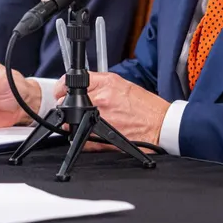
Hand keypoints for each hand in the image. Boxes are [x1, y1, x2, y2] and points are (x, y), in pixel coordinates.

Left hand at [52, 72, 169, 148]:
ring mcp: (99, 120)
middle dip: (68, 108)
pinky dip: (82, 138)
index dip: (61, 89)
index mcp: (105, 84)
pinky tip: (93, 134)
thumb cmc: (146, 107)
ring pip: (70, 124)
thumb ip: (99, 84)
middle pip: (65, 105)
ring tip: (87, 123)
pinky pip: (79, 139)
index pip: (68, 82)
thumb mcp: (122, 84)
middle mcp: (100, 100)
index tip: (61, 92)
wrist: (161, 126)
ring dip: (74, 124)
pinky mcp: (100, 139)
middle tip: (77, 110)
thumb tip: (80, 86)